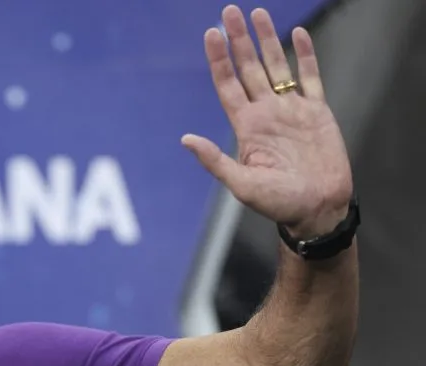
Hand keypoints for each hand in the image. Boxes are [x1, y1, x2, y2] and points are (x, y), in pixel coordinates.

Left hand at [182, 5, 353, 238]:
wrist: (317, 208)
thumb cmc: (278, 203)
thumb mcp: (240, 184)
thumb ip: (214, 160)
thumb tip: (184, 139)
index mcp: (246, 126)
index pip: (228, 84)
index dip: (219, 60)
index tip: (210, 34)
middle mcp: (266, 112)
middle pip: (248, 68)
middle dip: (238, 40)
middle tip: (228, 11)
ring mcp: (291, 110)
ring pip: (277, 65)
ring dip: (267, 40)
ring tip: (257, 13)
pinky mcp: (317, 112)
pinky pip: (310, 77)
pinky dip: (305, 55)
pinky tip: (297, 34)